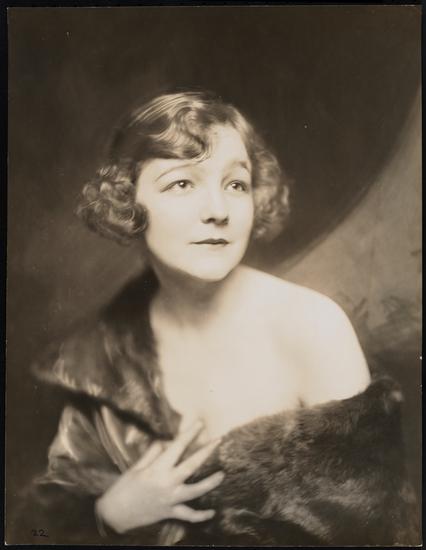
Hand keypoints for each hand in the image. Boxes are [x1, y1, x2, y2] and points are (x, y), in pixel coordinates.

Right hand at [95, 421, 223, 533]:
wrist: (114, 514)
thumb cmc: (123, 487)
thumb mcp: (137, 467)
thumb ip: (153, 453)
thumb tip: (166, 442)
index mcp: (157, 468)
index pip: (177, 447)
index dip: (189, 434)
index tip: (200, 424)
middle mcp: (167, 483)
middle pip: (191, 465)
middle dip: (206, 451)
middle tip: (218, 440)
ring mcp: (170, 499)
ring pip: (195, 491)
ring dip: (210, 483)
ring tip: (222, 475)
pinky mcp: (170, 513)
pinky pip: (188, 515)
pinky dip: (201, 516)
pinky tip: (212, 513)